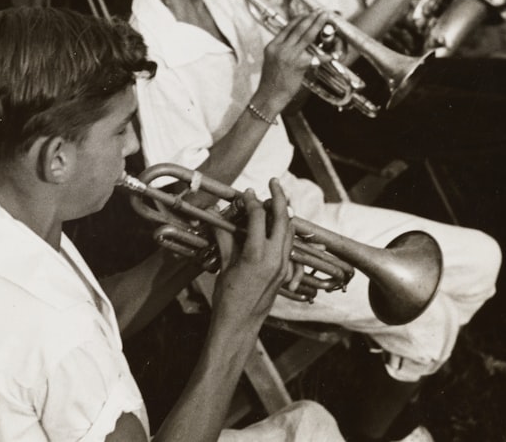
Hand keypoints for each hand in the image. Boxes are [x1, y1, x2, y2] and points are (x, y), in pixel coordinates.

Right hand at [211, 180, 293, 329]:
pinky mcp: (285, 274)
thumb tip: (216, 217)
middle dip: (279, 198)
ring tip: (276, 201)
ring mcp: (283, 267)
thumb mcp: (224, 264)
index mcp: (257, 255)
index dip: (252, 202)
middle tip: (274, 182)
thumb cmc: (227, 297)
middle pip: (283, 219)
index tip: (246, 193)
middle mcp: (275, 259)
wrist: (240, 323)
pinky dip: (284, 233)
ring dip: (284, 214)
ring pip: (289, 232)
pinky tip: (277, 228)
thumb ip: (224, 238)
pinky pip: (289, 247)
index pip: (259, 218)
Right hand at [254, 9, 328, 113]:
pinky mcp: (298, 64)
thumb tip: (293, 42)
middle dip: (311, 18)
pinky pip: (316, 56)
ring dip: (318, 25)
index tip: (308, 14)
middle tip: (320, 11)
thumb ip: (280, 49)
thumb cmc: (271, 81)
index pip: (287, 27)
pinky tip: (333, 52)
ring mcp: (289, 55)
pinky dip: (325, 55)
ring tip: (325, 18)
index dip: (299, 18)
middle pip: (298, 28)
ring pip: (306, 35)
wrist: (269, 95)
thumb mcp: (271, 60)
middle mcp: (280, 48)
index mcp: (272, 46)